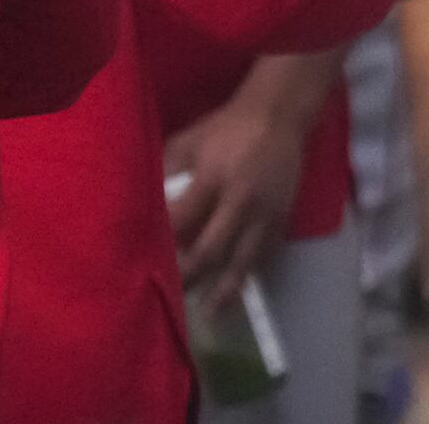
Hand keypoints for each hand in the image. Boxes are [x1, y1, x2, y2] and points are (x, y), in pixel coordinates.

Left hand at [163, 95, 307, 308]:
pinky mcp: (282, 218)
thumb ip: (167, 172)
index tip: (148, 263)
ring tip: (210, 313)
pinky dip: (249, 274)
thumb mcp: (189, 142)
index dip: (165, 245)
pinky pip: (264, 255)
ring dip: (225, 290)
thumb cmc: (226, 128)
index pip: (182, 222)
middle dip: (190, 277)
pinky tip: (236, 291)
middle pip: (210, 250)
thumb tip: (146, 207)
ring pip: (243, 261)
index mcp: (212, 177)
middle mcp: (240, 199)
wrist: (279, 115)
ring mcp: (264, 213)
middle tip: (173, 298)